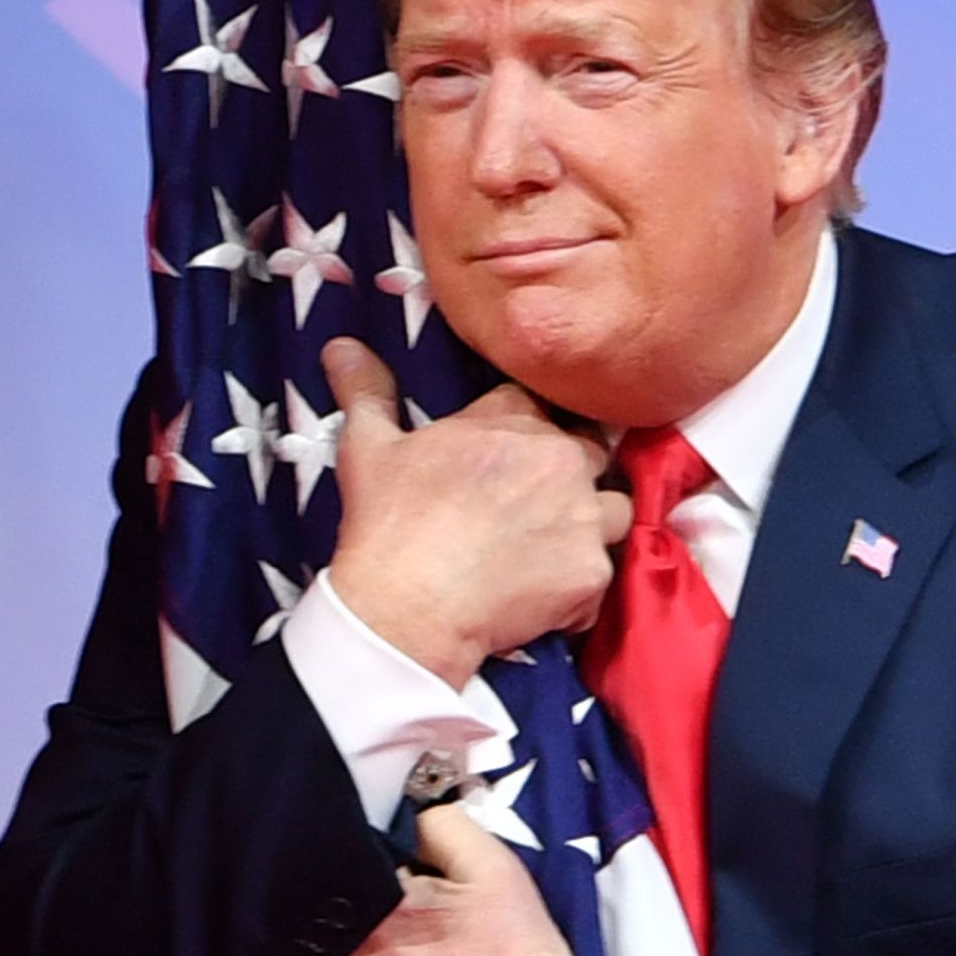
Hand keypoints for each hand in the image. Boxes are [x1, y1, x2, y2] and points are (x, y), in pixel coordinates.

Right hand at [323, 338, 632, 686]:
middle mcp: (561, 459)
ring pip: (614, 510)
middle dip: (570, 473)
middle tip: (531, 506)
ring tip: (550, 549)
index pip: (540, 404)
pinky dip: (578, 590)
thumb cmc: (388, 523)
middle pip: (591, 451)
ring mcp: (583, 517)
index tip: (508, 457)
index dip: (525, 430)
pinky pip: (601, 575)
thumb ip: (367, 391)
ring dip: (590, 525)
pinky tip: (542, 599)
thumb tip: (340, 347)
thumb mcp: (368, 447)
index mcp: (514, 420)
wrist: (406, 608)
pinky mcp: (591, 573)